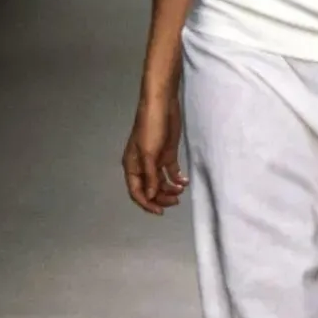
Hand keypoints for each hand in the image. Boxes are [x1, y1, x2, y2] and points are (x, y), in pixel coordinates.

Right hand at [122, 91, 188, 215]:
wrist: (162, 106)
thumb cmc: (151, 129)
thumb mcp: (149, 154)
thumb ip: (150, 176)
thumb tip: (150, 196)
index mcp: (132, 166)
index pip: (136, 191)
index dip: (147, 203)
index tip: (160, 211)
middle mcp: (142, 166)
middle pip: (150, 189)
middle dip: (161, 197)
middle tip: (176, 201)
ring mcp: (155, 161)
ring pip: (161, 182)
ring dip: (170, 189)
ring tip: (181, 190)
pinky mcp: (167, 154)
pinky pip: (170, 172)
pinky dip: (177, 179)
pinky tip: (184, 181)